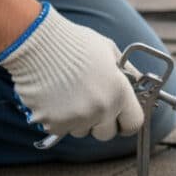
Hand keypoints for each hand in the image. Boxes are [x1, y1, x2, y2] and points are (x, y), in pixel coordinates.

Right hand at [0, 2, 143, 140]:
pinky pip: (60, 129)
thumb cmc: (74, 43)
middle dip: (100, 123)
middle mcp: (101, 110)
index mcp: (119, 93)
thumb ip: (128, 73)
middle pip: (106, 134)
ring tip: (68, 94)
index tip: (120, 118)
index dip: (126, 122)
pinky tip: (53, 97)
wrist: (35, 41)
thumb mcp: (110, 51)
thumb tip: (139, 86)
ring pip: (82, 132)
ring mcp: (76, 118)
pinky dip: (57, 118)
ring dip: (78, 120)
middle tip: (90, 104)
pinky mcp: (53, 123)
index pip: (133, 124)